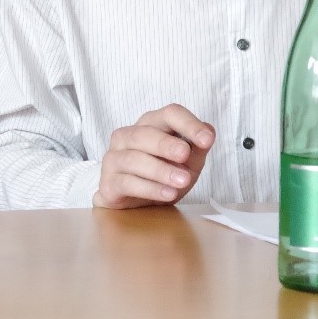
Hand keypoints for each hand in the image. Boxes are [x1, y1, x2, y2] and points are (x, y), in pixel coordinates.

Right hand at [93, 105, 215, 209]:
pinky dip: (150, 188)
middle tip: (185, 155)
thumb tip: (209, 130)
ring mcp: (114, 158)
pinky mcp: (109, 182)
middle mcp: (127, 137)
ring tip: (182, 181)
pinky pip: (127, 182)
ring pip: (134, 159)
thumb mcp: (187, 163)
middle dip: (166, 144)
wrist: (136, 204)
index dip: (188, 124)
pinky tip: (167, 193)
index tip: (207, 139)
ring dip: (160, 170)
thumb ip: (197, 148)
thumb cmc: (162, 176)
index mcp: (150, 125)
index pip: (169, 114)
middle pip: (144, 133)